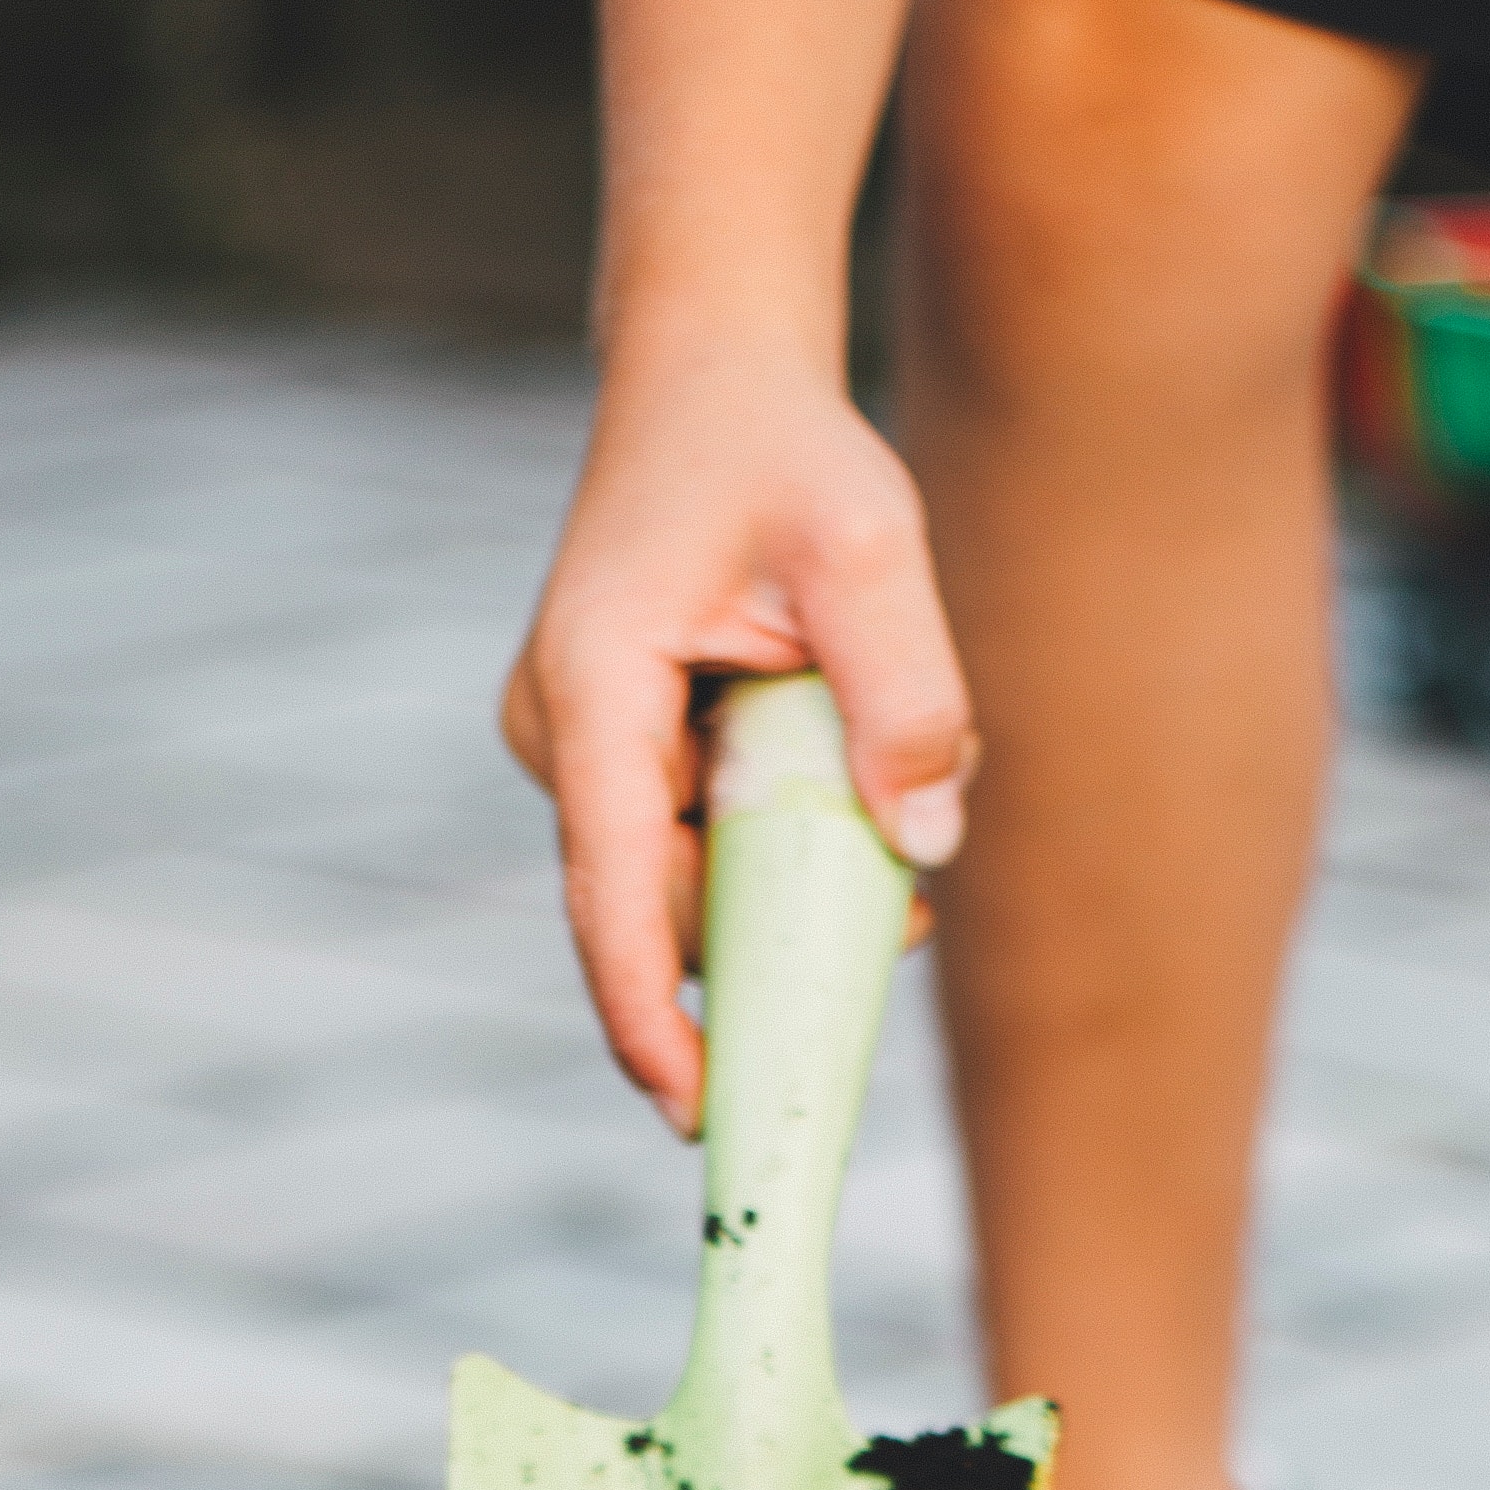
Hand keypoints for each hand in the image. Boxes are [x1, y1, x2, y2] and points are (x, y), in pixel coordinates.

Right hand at [500, 336, 973, 1127]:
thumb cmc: (783, 445)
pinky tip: (838, 778)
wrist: (715, 373)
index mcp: (592, 691)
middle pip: (662, 904)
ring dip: (785, 874)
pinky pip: (697, 839)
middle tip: (897, 920)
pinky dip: (772, 837)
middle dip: (771, 935)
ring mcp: (581, 749)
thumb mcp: (869, 544)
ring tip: (882, 817)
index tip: (700, 1115)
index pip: (612, 894)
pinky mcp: (618, 753)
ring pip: (688, 877)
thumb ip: (904, 692)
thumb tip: (927, 844)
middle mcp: (562, 736)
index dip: (652, 1019)